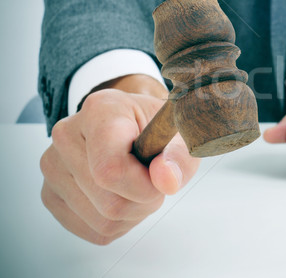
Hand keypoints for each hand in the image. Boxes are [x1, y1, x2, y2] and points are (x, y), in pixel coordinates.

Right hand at [40, 75, 200, 244]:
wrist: (136, 128)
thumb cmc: (156, 130)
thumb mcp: (181, 136)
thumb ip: (178, 157)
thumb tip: (166, 180)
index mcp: (101, 110)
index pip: (110, 169)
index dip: (142, 187)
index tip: (161, 180)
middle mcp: (67, 135)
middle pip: (110, 202)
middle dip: (143, 200)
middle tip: (153, 178)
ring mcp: (53, 166)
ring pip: (102, 220)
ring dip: (133, 213)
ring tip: (138, 185)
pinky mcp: (51, 194)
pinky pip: (93, 230)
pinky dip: (118, 223)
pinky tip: (122, 196)